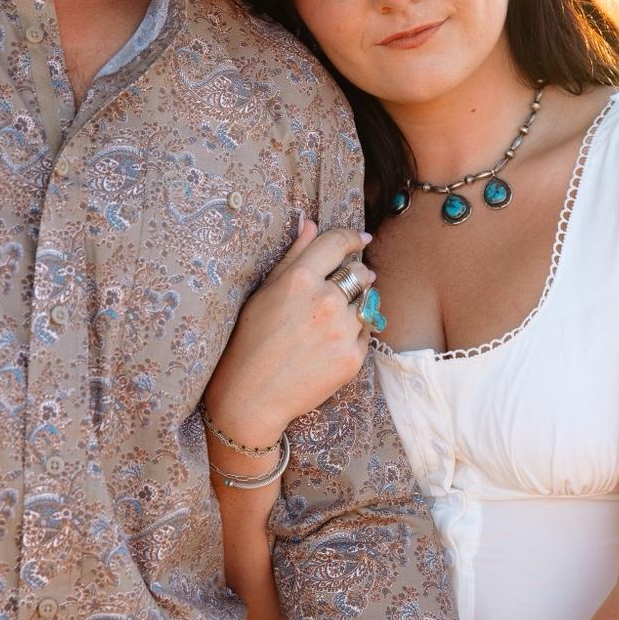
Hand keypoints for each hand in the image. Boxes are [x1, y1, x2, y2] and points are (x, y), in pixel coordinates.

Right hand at [205, 220, 374, 444]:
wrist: (252, 396)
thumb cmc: (250, 340)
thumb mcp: (264, 292)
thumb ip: (293, 255)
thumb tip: (311, 223)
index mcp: (300, 279)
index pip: (338, 243)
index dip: (351, 237)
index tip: (358, 238)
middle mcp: (325, 301)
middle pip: (361, 271)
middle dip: (355, 274)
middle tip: (340, 287)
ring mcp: (342, 331)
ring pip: (368, 302)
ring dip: (356, 304)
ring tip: (330, 320)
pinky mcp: (353, 358)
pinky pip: (366, 333)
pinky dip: (354, 333)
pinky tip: (329, 343)